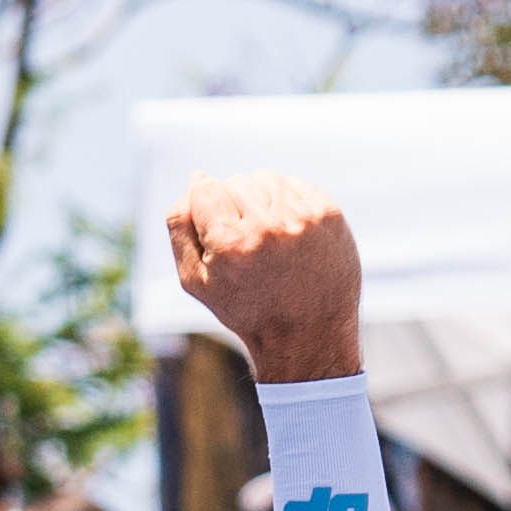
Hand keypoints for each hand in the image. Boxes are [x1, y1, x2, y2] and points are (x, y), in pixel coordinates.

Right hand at [158, 170, 362, 386]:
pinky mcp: (328, 213)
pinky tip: (287, 234)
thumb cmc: (246, 308)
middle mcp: (269, 227)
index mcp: (232, 244)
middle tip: (245, 245)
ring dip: (258, 201)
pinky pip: (294, 186)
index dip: (205, 209)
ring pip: (265, 179)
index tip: (217, 232)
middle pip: (235, 182)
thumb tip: (196, 178)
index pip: (205, 189)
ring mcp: (303, 218)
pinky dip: (285, 203)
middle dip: (233, 206)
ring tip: (265, 238)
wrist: (309, 332)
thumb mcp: (196, 281)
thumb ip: (181, 227)